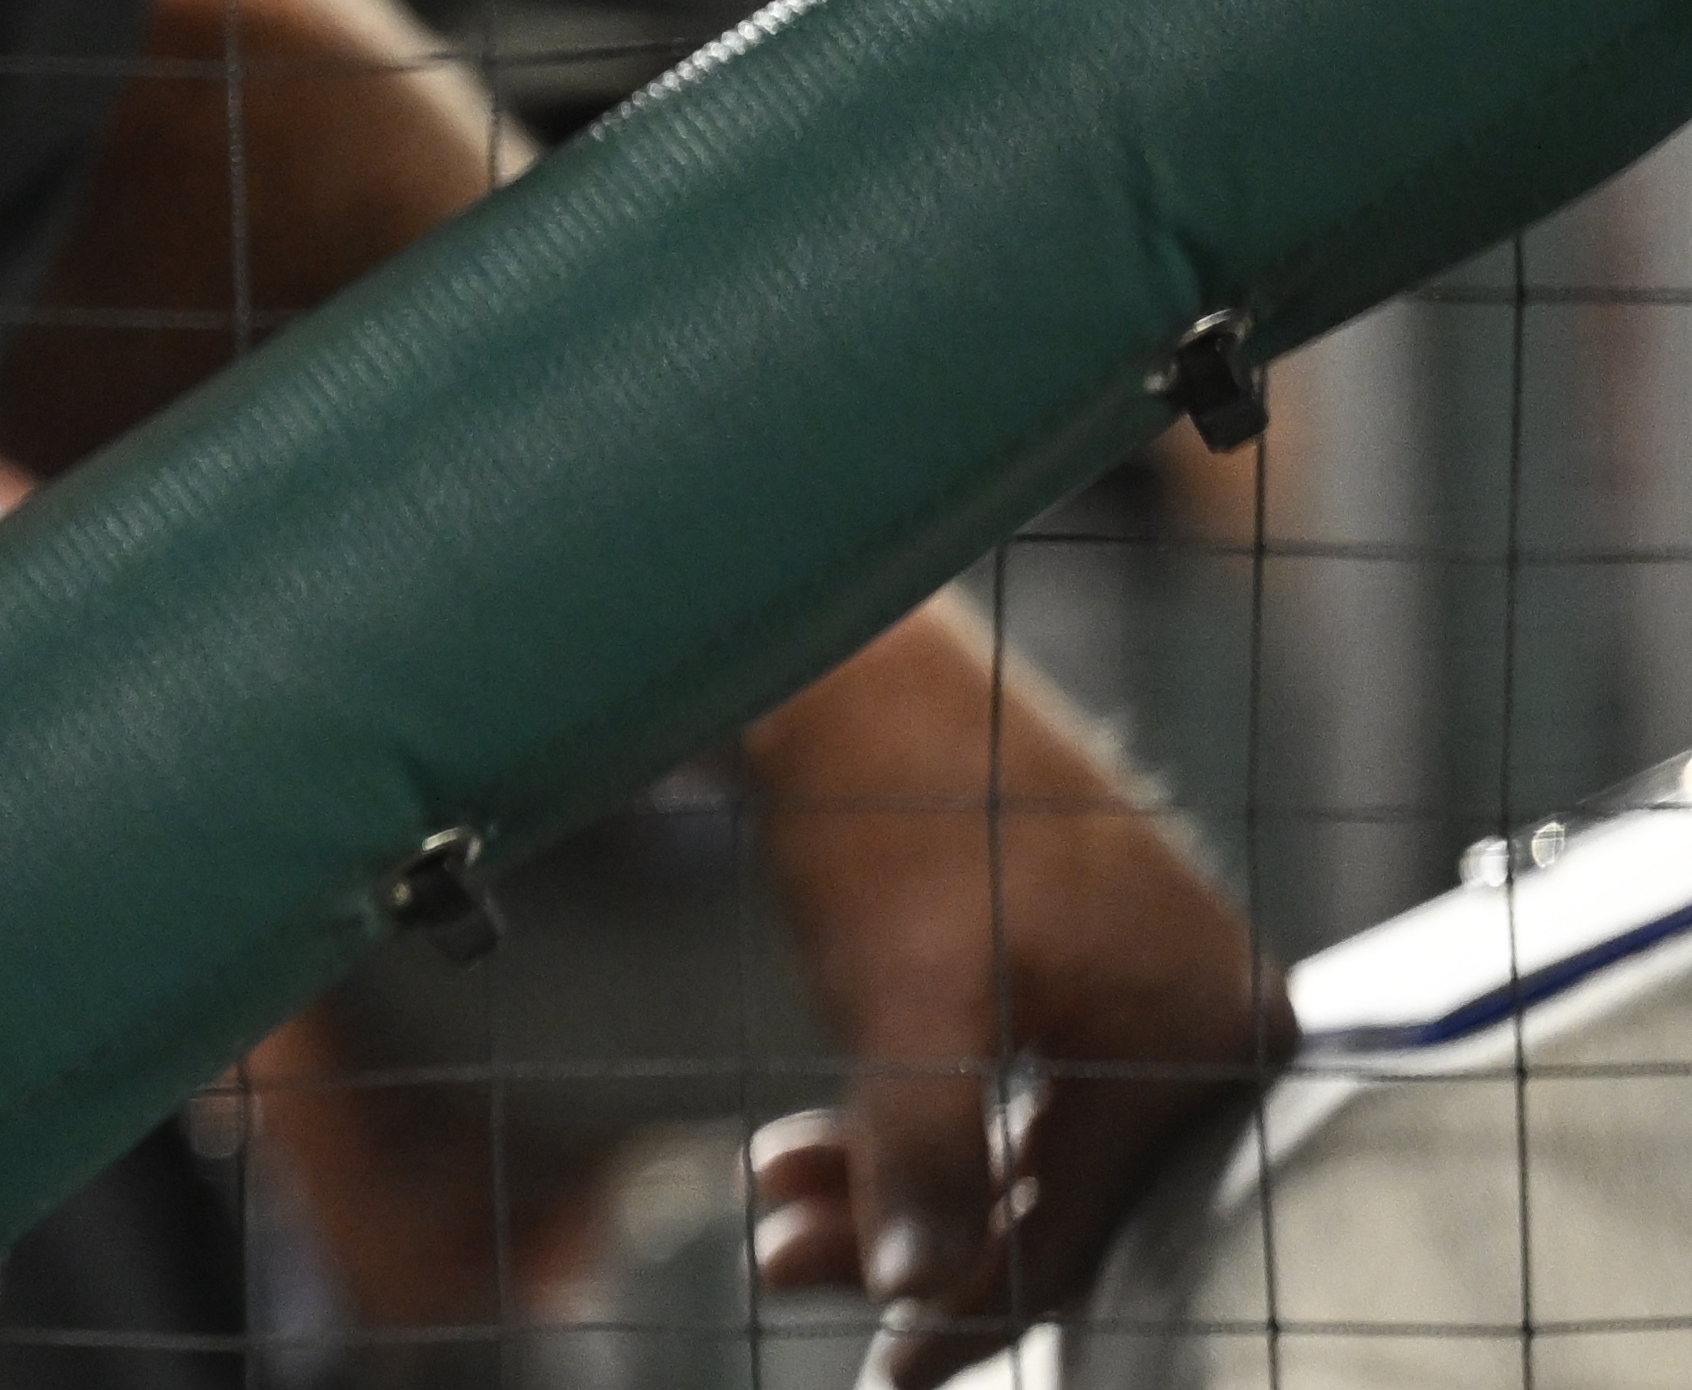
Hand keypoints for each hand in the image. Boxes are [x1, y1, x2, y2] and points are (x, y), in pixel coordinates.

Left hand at [737, 604, 1286, 1381]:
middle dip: (906, 1233)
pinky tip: (811, 1145)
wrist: (837, 660)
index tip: (882, 1372)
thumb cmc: (882, 819)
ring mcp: (1154, 972)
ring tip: (767, 1202)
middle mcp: (1212, 1003)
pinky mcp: (1088, 947)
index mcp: (1210, 1026)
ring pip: (1015, 1130)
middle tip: (776, 1264)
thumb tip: (922, 1290)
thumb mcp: (903, 1007)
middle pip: (1050, 1182)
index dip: (972, 1310)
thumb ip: (924, 1156)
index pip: (1084, 1225)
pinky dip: (912, 1110)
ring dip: (891, 1175)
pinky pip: (1010, 1074)